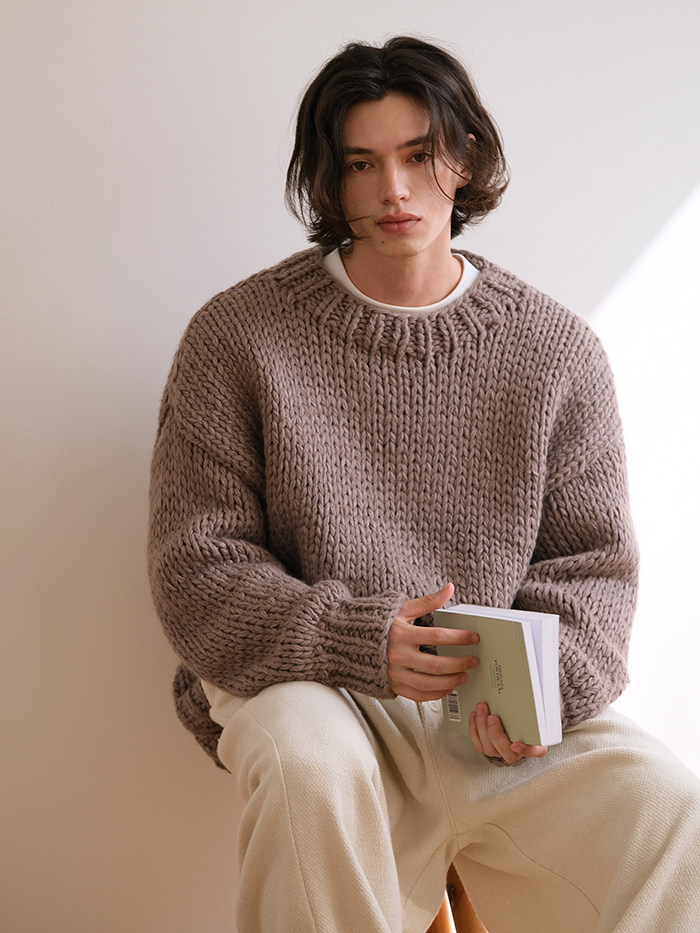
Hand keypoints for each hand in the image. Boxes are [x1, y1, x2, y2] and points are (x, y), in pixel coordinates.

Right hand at [387, 583, 478, 701]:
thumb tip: (449, 589)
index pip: (437, 637)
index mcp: (400, 634)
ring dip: (450, 681)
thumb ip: (427, 601)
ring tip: (463, 676)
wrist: (348, 640)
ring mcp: (394, 673)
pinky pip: (417, 696)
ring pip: (428, 683)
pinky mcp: (392, 686)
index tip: (473, 638)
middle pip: (436, 664)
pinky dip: (435, 694)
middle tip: (473, 660)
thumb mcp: (400, 608)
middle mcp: (397, 655)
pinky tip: (447, 687)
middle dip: (459, 663)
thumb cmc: (377, 623)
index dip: (459, 638)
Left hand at [468, 702, 547, 764]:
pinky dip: (474, 730)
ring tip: (481, 709)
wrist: (517, 719)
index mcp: (536, 744)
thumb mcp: (537, 710)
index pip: (536, 751)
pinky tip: (474, 715)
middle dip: (496, 734)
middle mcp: (519, 752)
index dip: (526, 750)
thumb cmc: (528, 715)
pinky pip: (479, 745)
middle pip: (507, 753)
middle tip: (492, 717)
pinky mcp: (489, 748)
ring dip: (482, 728)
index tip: (516, 744)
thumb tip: (537, 686)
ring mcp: (502, 751)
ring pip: (489, 749)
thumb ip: (538, 704)